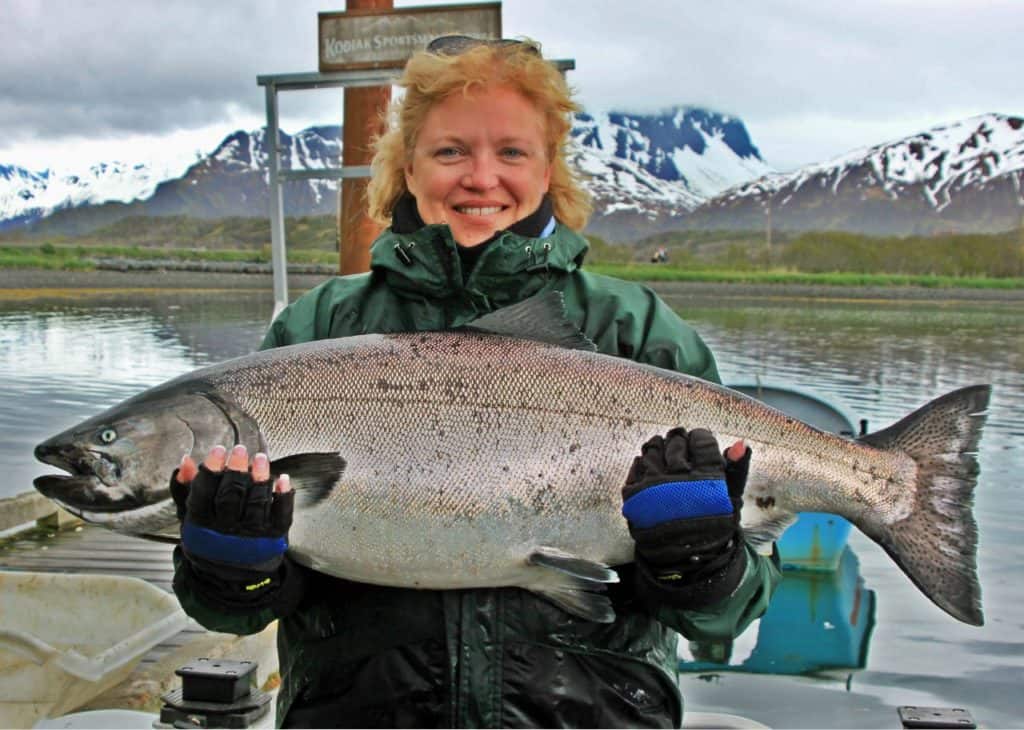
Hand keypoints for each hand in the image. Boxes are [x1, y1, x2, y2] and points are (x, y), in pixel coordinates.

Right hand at [170, 444, 300, 609]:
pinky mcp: (273, 538)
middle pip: (231, 497)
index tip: (218, 450)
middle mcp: (225, 532)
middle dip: (235, 470)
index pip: (203, 494)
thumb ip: (186, 491)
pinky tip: (283, 478)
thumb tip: (186, 461)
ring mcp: (251, 536)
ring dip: (259, 478)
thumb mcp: (191, 519)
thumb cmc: (210, 539)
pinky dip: (284, 496)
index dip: (211, 470)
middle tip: (240, 450)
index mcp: (201, 526)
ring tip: (260, 458)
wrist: (231, 579)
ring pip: (255, 504)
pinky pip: (281, 515)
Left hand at [621, 428, 750, 608]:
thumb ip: (736, 469)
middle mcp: (678, 479)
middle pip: (676, 442)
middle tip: (681, 446)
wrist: (685, 560)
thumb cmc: (712, 527)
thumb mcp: (731, 499)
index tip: (699, 441)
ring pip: (653, 449)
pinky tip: (652, 469)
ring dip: (660, 447)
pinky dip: (643, 462)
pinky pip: (636, 465)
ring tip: (665, 455)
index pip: (701, 441)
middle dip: (680, 440)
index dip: (700, 438)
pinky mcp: (635, 495)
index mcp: (706, 478)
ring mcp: (653, 486)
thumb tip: (741, 443)